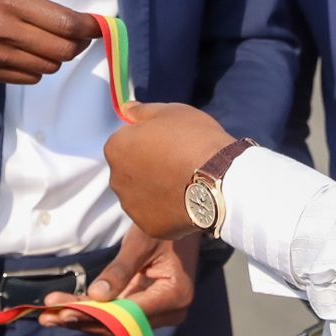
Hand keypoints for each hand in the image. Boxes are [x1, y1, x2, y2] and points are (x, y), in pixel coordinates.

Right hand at [0, 0, 99, 83]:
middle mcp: (4, 30)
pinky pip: (29, 78)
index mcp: (10, 0)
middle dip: (78, 43)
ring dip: (57, 56)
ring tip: (48, 42)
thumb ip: (36, 5)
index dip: (90, 27)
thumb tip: (74, 21)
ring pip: (49, 66)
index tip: (100, 26)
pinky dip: (37, 68)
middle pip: (63, 49)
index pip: (66, 23)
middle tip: (77, 35)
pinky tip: (28, 54)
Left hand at [37, 227, 201, 332]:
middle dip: (82, 320)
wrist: (187, 217)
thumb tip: (95, 297)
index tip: (63, 310)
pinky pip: (120, 315)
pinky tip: (67, 310)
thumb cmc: (166, 224)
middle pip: (120, 325)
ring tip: (48, 316)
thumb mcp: (141, 243)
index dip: (93, 315)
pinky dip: (95, 312)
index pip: (127, 315)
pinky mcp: (151, 307)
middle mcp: (171, 311)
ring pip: (117, 323)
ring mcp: (162, 312)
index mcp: (174, 295)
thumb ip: (120, 271)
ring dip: (84, 319)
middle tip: (47, 316)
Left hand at [105, 103, 236, 238]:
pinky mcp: (148, 226)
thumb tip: (126, 109)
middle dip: (145, 167)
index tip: (167, 142)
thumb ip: (142, 111)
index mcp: (116, 148)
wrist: (219, 177)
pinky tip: (185, 201)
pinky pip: (154, 215)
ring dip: (153, 190)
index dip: (146, 140)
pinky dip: (165, 210)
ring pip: (139, 195)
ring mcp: (131, 206)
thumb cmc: (193, 137)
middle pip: (129, 170)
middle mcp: (116, 179)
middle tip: (175, 163)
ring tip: (182, 184)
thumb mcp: (170, 111)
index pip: (124, 142)